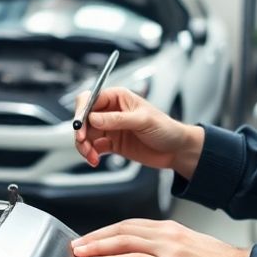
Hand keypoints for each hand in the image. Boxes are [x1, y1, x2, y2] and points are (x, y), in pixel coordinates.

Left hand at [71, 219, 251, 256]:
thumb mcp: (191, 252)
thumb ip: (169, 253)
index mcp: (171, 230)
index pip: (130, 225)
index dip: (107, 232)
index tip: (91, 239)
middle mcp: (166, 234)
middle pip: (121, 229)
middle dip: (95, 237)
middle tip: (77, 244)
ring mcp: (168, 249)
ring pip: (123, 241)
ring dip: (97, 247)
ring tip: (80, 253)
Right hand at [74, 88, 203, 176]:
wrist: (176, 150)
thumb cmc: (166, 128)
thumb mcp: (143, 121)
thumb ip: (117, 119)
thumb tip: (93, 118)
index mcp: (118, 98)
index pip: (90, 99)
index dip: (81, 111)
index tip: (79, 126)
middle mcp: (111, 111)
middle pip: (84, 117)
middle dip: (80, 132)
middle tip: (83, 143)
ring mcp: (110, 128)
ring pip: (86, 134)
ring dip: (84, 146)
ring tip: (91, 156)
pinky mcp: (111, 143)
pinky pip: (93, 147)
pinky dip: (90, 154)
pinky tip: (95, 159)